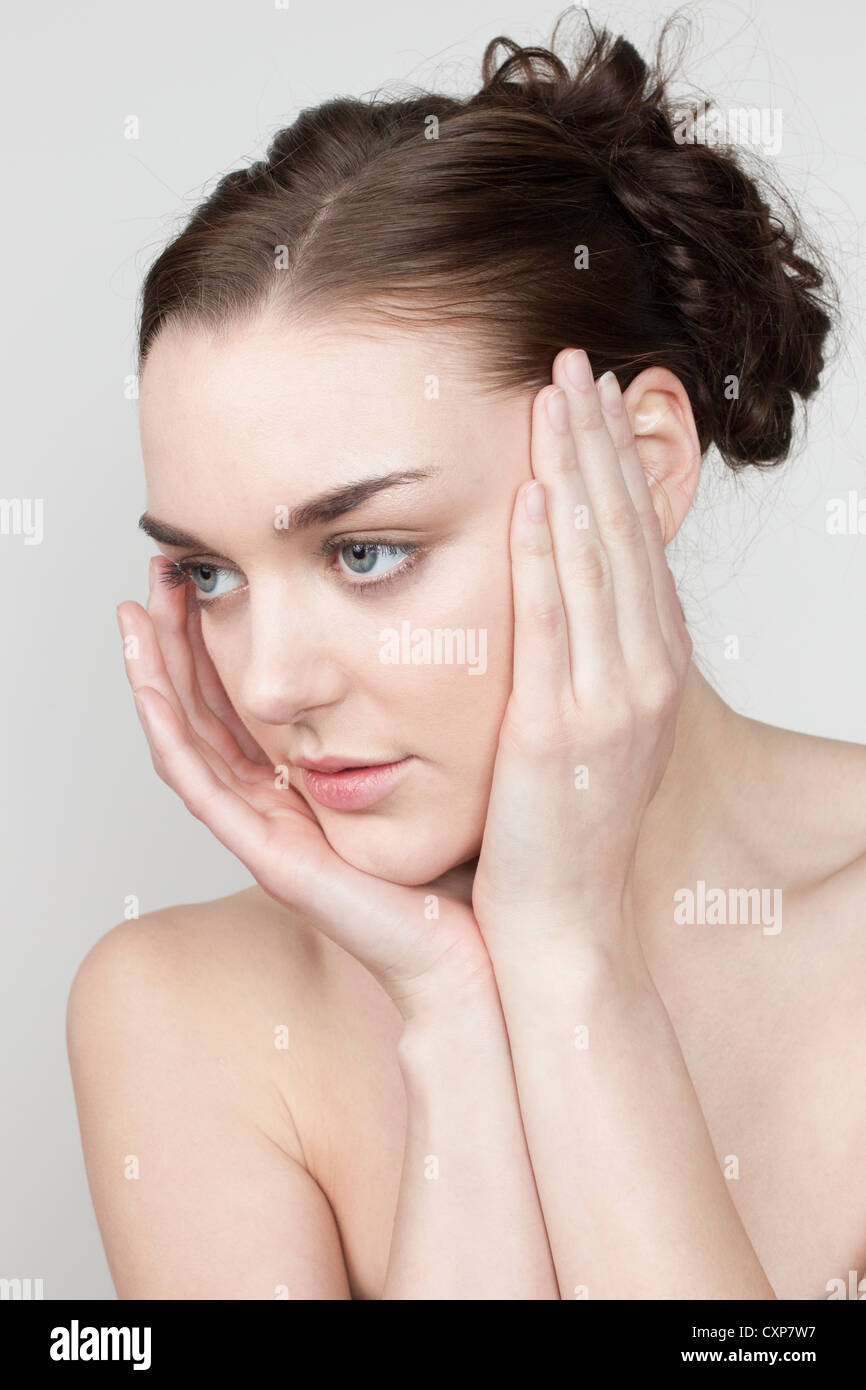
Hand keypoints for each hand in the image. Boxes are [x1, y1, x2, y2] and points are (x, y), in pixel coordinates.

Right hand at [116, 558, 492, 1022]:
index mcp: (306, 782)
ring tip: (137, 609)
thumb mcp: (439, 759)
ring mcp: (266, 832)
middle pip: (204, 710)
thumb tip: (444, 619)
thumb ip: (420, 702)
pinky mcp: (268, 856)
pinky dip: (168, 734)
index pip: (243, 697)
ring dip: (155, 675)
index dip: (219, 635)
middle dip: (176, 639)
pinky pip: (201, 787)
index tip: (209, 569)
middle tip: (160, 570)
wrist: (479, 945)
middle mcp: (276, 804)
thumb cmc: (469, 860)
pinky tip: (150, 686)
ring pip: (187, 740)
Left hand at [471, 348, 692, 951]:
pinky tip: (534, 492)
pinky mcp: (558, 728)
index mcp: (648, 672)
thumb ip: (583, 664)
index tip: (594, 401)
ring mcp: (607, 701)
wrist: (563, 922)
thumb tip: (565, 604)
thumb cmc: (561, 833)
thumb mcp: (589, 734)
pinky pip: (553, 622)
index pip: (634, 547)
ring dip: (574, 471)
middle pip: (621, 535)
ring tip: (555, 394)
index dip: (617, 468)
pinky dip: (546, 554)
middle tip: (576, 363)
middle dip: (598, 443)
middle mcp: (642, 676)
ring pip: (593, 562)